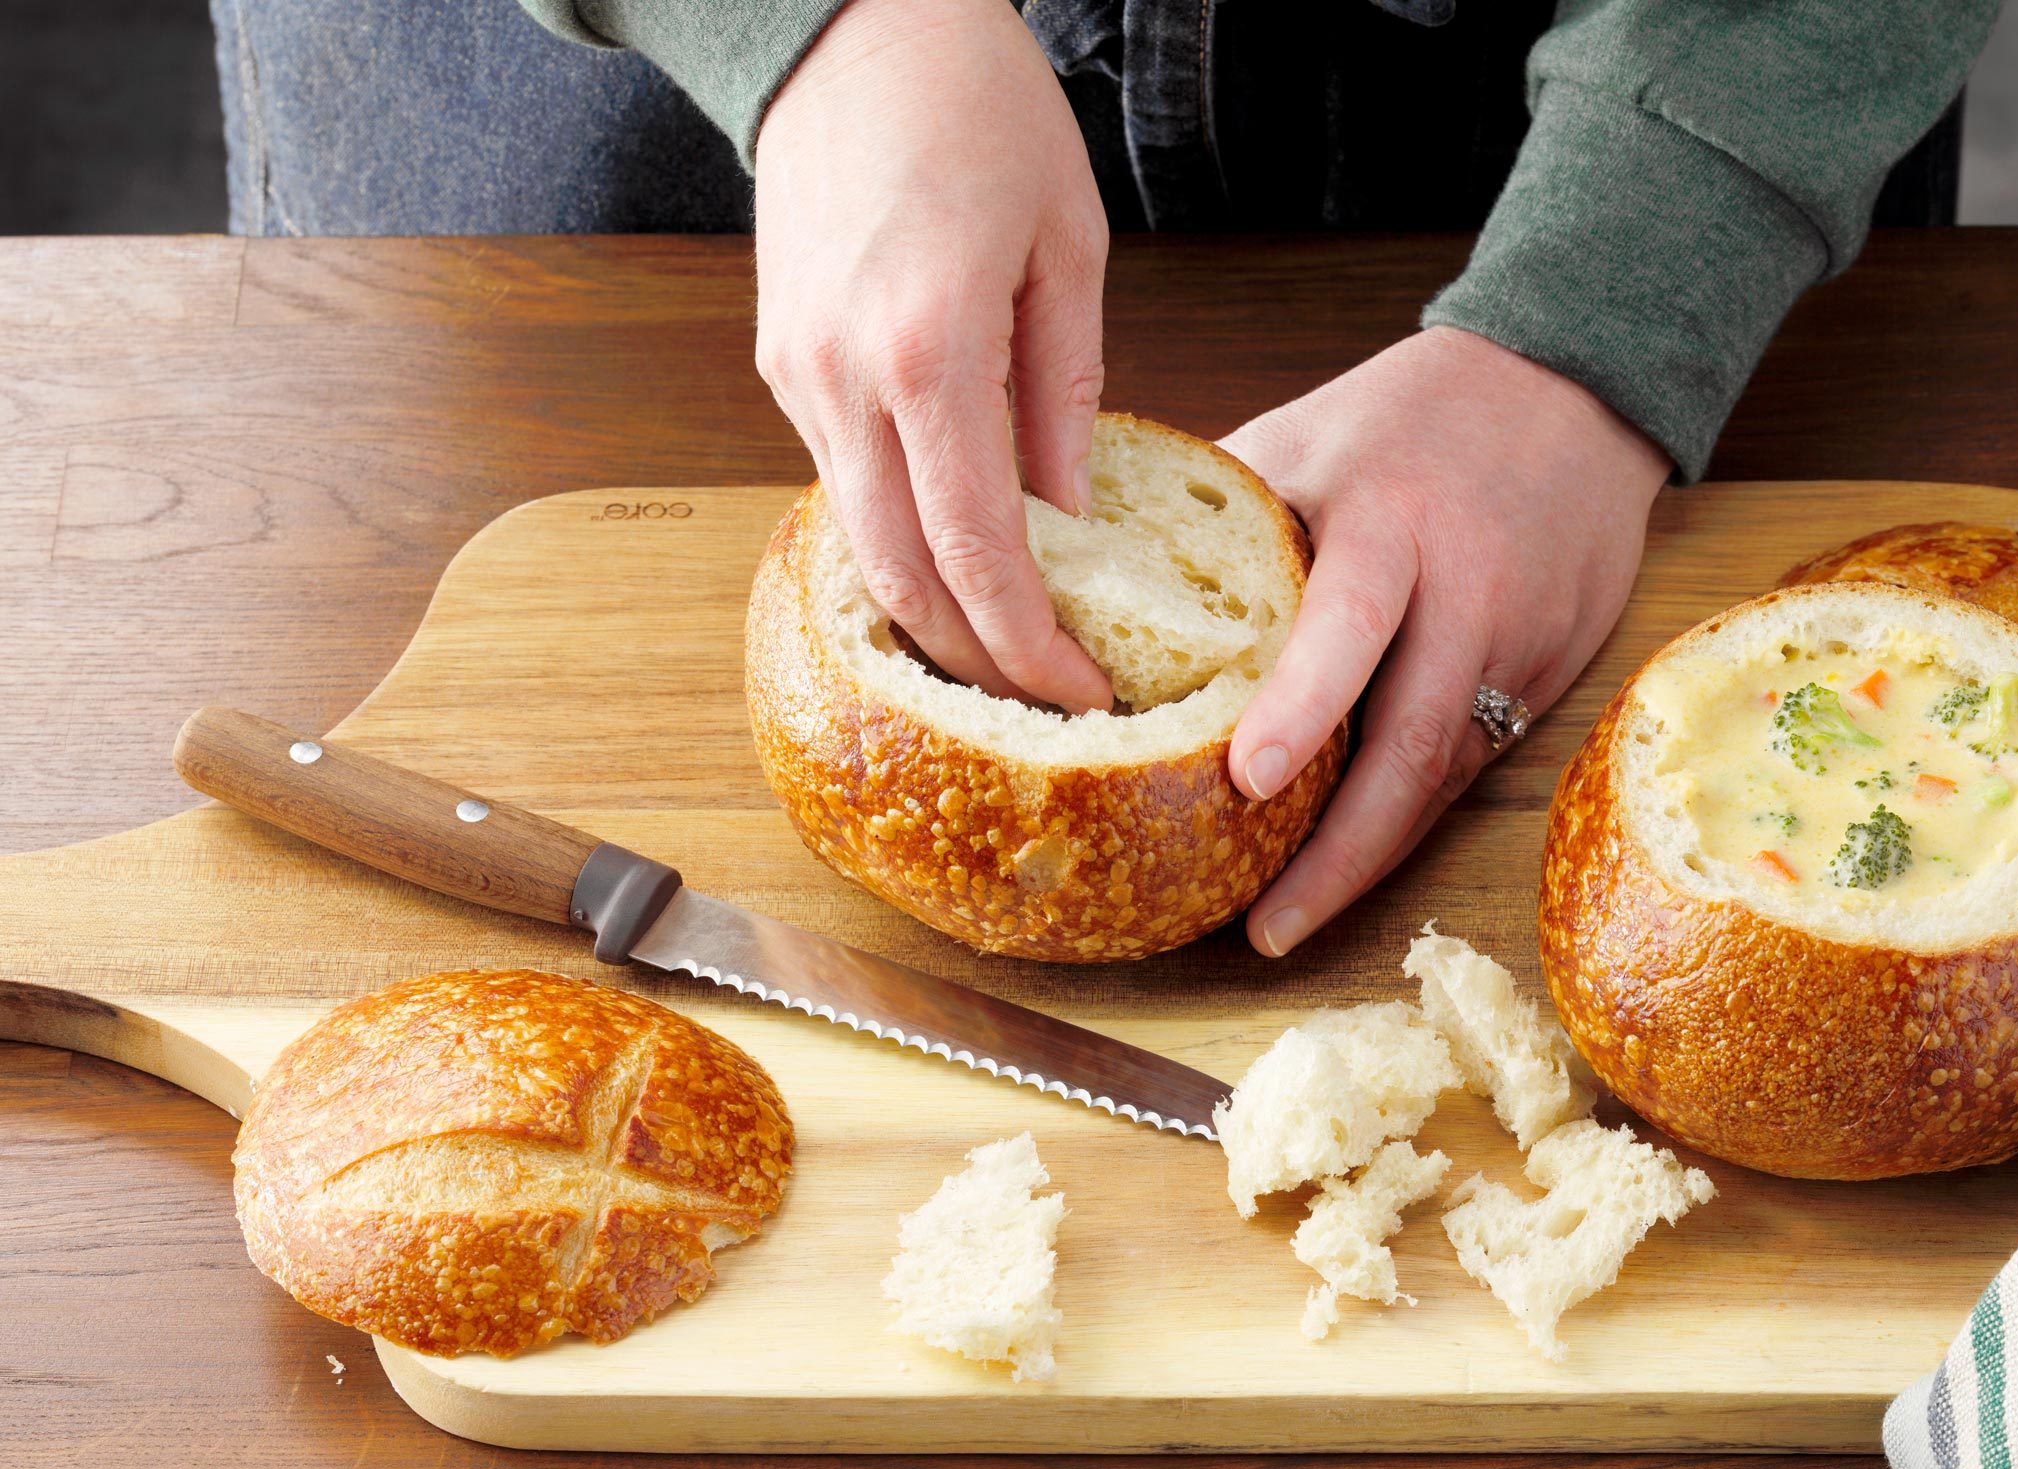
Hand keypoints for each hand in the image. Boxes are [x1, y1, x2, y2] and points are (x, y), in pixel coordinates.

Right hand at [753, 0, 1114, 710]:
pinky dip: (897, 540)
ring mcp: (797, 374)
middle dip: (977, 659)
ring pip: (859, 543)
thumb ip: (1067, 396)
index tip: (1082, 690)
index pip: (979, 550)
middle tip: (1046, 697)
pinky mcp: (781, 363)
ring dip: (932, 612)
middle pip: (903, 576)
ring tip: (1007, 646)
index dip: (1030, 643)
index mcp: (929, 347)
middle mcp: (844, 376)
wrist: (850, 26)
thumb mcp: (1068, 248)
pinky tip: (955, 558)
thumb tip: (1073, 521)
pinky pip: (840, 483)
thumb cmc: (977, 108)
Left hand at [1224, 327, 1670, 956]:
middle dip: (1340, 847)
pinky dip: (1407, 814)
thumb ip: (1218, 518)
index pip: (1346, 622)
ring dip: (1368, 856)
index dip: (1301, 706)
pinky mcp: (1554, 671)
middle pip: (1413, 738)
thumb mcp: (1305, 436)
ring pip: (1445, 772)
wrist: (1571, 383)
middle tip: (1263, 925)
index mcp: (1388, 519)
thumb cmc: (1407, 415)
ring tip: (1288, 919)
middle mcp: (1464, 588)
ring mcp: (1520, 638)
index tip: (1243, 780)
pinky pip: (1473, 761)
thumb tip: (1083, 581)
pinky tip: (1350, 858)